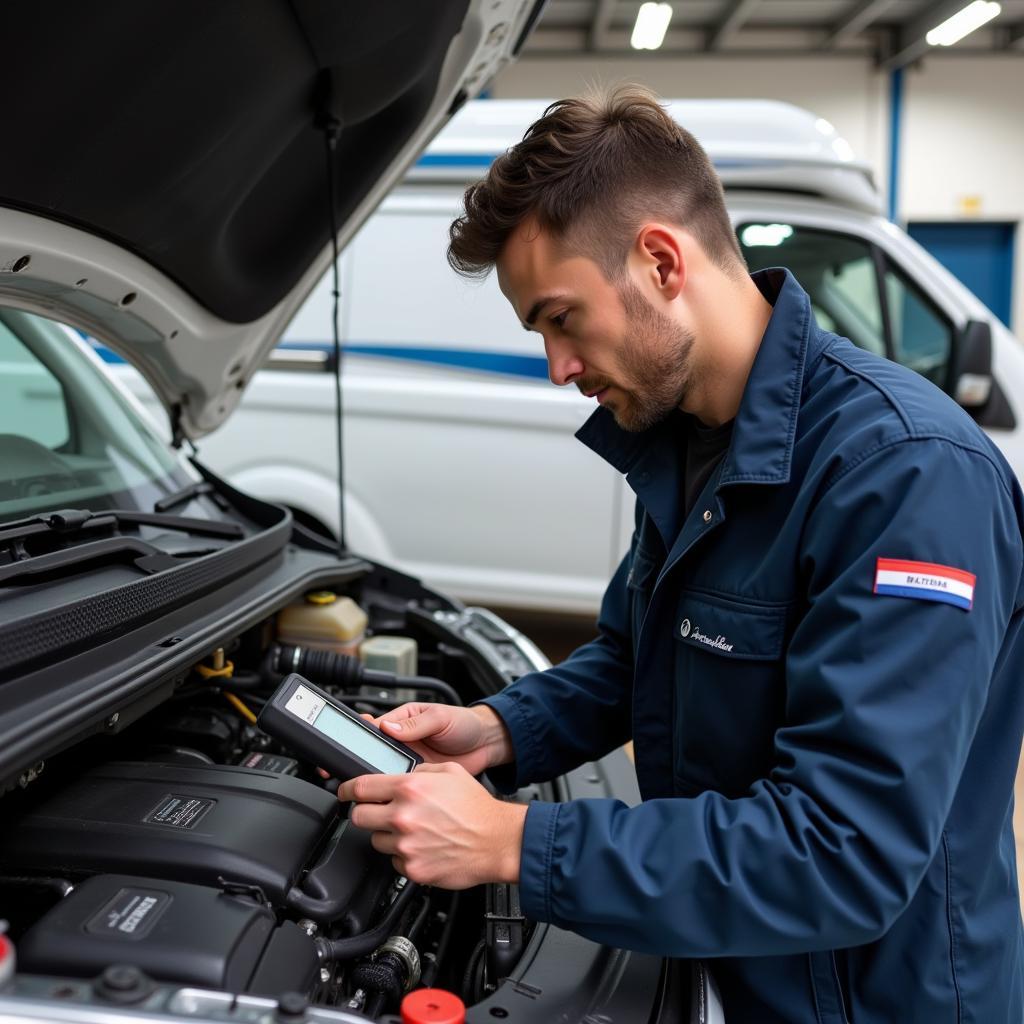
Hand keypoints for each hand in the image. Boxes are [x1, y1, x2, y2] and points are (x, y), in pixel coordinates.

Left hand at [339, 762, 527, 887]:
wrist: (498, 841)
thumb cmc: (477, 807)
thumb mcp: (450, 771)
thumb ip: (420, 770)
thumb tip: (399, 774)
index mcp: (410, 788)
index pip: (360, 788)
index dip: (346, 789)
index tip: (343, 792)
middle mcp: (403, 817)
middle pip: (359, 817)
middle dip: (366, 813)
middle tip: (379, 813)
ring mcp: (406, 846)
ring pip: (375, 841)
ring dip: (387, 836)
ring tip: (412, 831)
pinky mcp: (412, 870)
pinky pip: (394, 862)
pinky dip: (403, 856)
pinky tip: (422, 847)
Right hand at [363, 702, 513, 776]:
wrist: (486, 744)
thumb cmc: (465, 723)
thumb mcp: (440, 717)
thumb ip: (415, 724)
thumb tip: (389, 727)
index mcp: (403, 720)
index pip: (376, 727)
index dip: (364, 737)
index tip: (354, 745)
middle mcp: (403, 741)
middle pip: (377, 753)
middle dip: (369, 761)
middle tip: (365, 769)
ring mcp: (410, 760)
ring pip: (388, 771)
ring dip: (385, 777)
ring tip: (383, 782)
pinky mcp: (420, 778)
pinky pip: (404, 785)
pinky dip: (401, 790)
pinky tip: (401, 792)